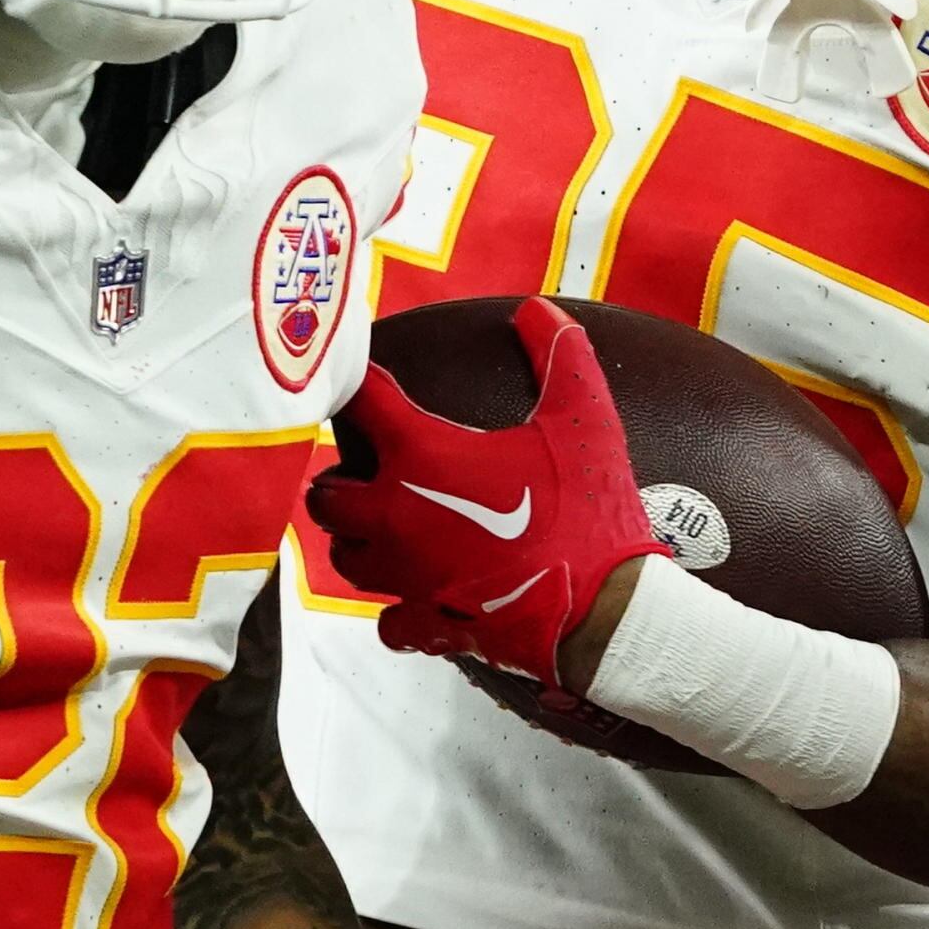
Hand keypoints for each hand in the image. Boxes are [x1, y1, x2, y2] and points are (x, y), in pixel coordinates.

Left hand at [307, 298, 663, 682]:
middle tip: (367, 472)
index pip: (362, 404)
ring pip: (345, 555)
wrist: (603, 607)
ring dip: (358, 539)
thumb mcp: (584, 420)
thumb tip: (538, 310)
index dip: (358, 387)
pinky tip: (420, 593)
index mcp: (423, 457)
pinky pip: (386, 618)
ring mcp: (404, 573)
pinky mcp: (424, 619)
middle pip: (326, 494)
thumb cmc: (589, 510)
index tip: (364, 383)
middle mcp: (396, 514)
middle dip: (341, 480)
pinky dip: (397, 607)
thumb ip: (560, 355)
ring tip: (385, 528)